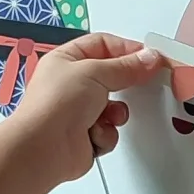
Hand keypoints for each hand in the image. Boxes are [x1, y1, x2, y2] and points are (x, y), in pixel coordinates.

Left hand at [13, 33, 164, 186]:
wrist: (44, 148)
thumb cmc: (55, 105)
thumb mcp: (95, 72)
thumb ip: (126, 66)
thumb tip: (148, 58)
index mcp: (66, 60)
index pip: (102, 44)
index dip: (126, 49)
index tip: (149, 56)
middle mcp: (71, 84)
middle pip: (110, 76)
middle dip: (123, 84)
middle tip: (141, 82)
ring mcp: (78, 111)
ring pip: (114, 107)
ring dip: (114, 113)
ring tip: (106, 116)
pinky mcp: (85, 135)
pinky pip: (109, 130)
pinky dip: (105, 133)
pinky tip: (93, 133)